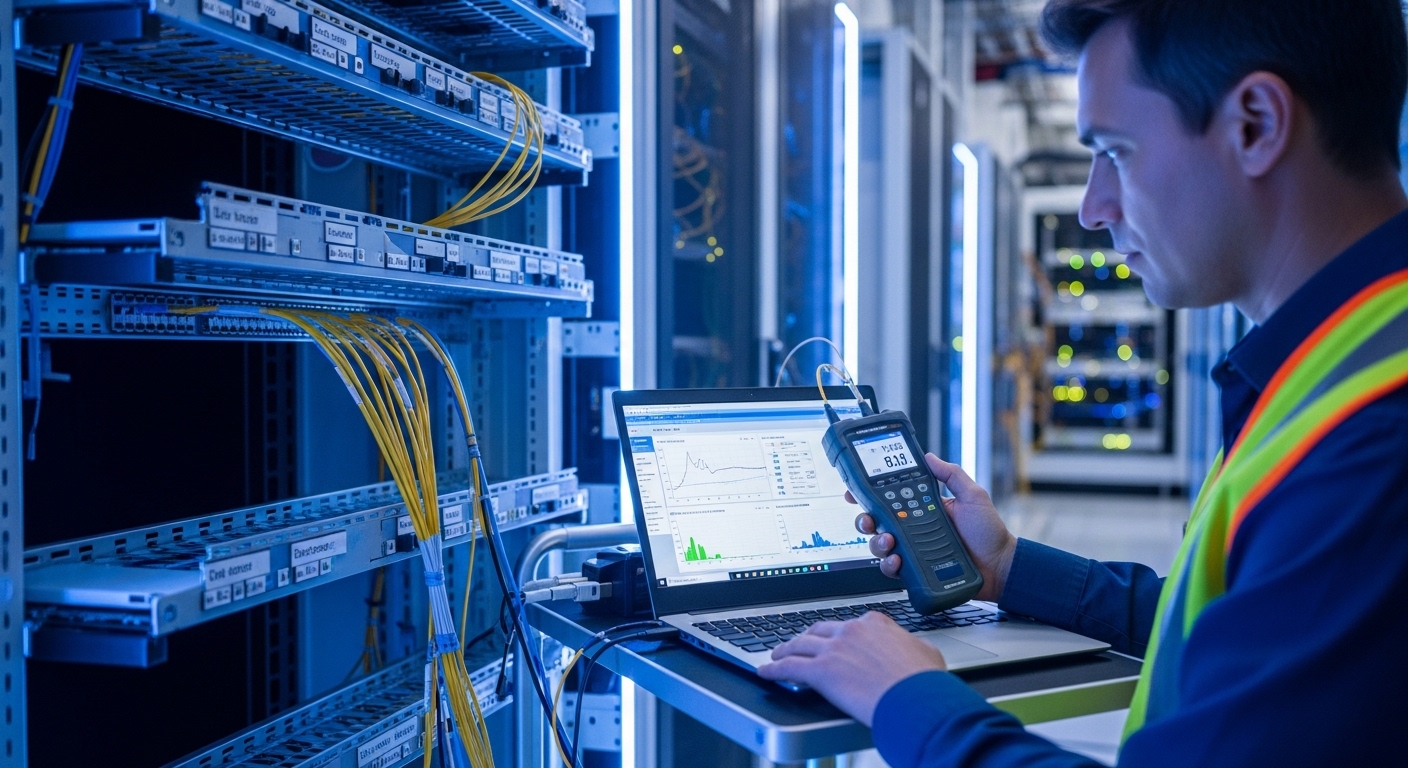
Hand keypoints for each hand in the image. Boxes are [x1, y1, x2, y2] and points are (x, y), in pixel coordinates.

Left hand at [757, 611, 945, 726]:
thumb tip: (912, 647)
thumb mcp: (925, 652)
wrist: (913, 698)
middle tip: (799, 644)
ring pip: (800, 645)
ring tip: (777, 655)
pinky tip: (766, 672)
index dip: (837, 634)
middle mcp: (851, 630)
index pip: (849, 625)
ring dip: (785, 650)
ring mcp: (833, 649)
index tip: (833, 640)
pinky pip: (789, 667)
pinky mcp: (820, 671)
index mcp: (874, 623)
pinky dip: (774, 669)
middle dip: (806, 637)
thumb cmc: (923, 681)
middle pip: (819, 631)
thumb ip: (911, 645)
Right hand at [850, 453, 1016, 601]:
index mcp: (922, 509)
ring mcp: (913, 550)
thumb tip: (929, 456)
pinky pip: (892, 568)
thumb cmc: (989, 532)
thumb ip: (951, 475)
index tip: (854, 491)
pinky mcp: (915, 571)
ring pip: (879, 545)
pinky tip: (897, 560)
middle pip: (877, 522)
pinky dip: (889, 564)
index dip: (868, 495)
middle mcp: (913, 529)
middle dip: (866, 519)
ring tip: (889, 540)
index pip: (889, 499)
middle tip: (870, 519)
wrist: (1000, 566)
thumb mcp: (973, 496)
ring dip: (877, 541)